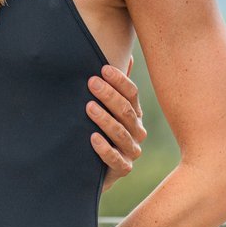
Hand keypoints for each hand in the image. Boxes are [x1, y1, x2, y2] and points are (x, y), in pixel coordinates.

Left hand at [87, 59, 146, 190]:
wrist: (92, 169)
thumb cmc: (99, 131)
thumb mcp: (106, 108)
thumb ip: (115, 87)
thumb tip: (126, 57)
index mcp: (134, 113)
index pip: (132, 94)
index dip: (119, 80)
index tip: (103, 68)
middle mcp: (136, 131)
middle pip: (126, 111)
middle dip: (109, 96)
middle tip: (91, 82)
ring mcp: (131, 151)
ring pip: (121, 133)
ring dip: (105, 119)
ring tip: (88, 107)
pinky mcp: (122, 169)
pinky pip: (115, 159)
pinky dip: (104, 148)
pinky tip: (92, 138)